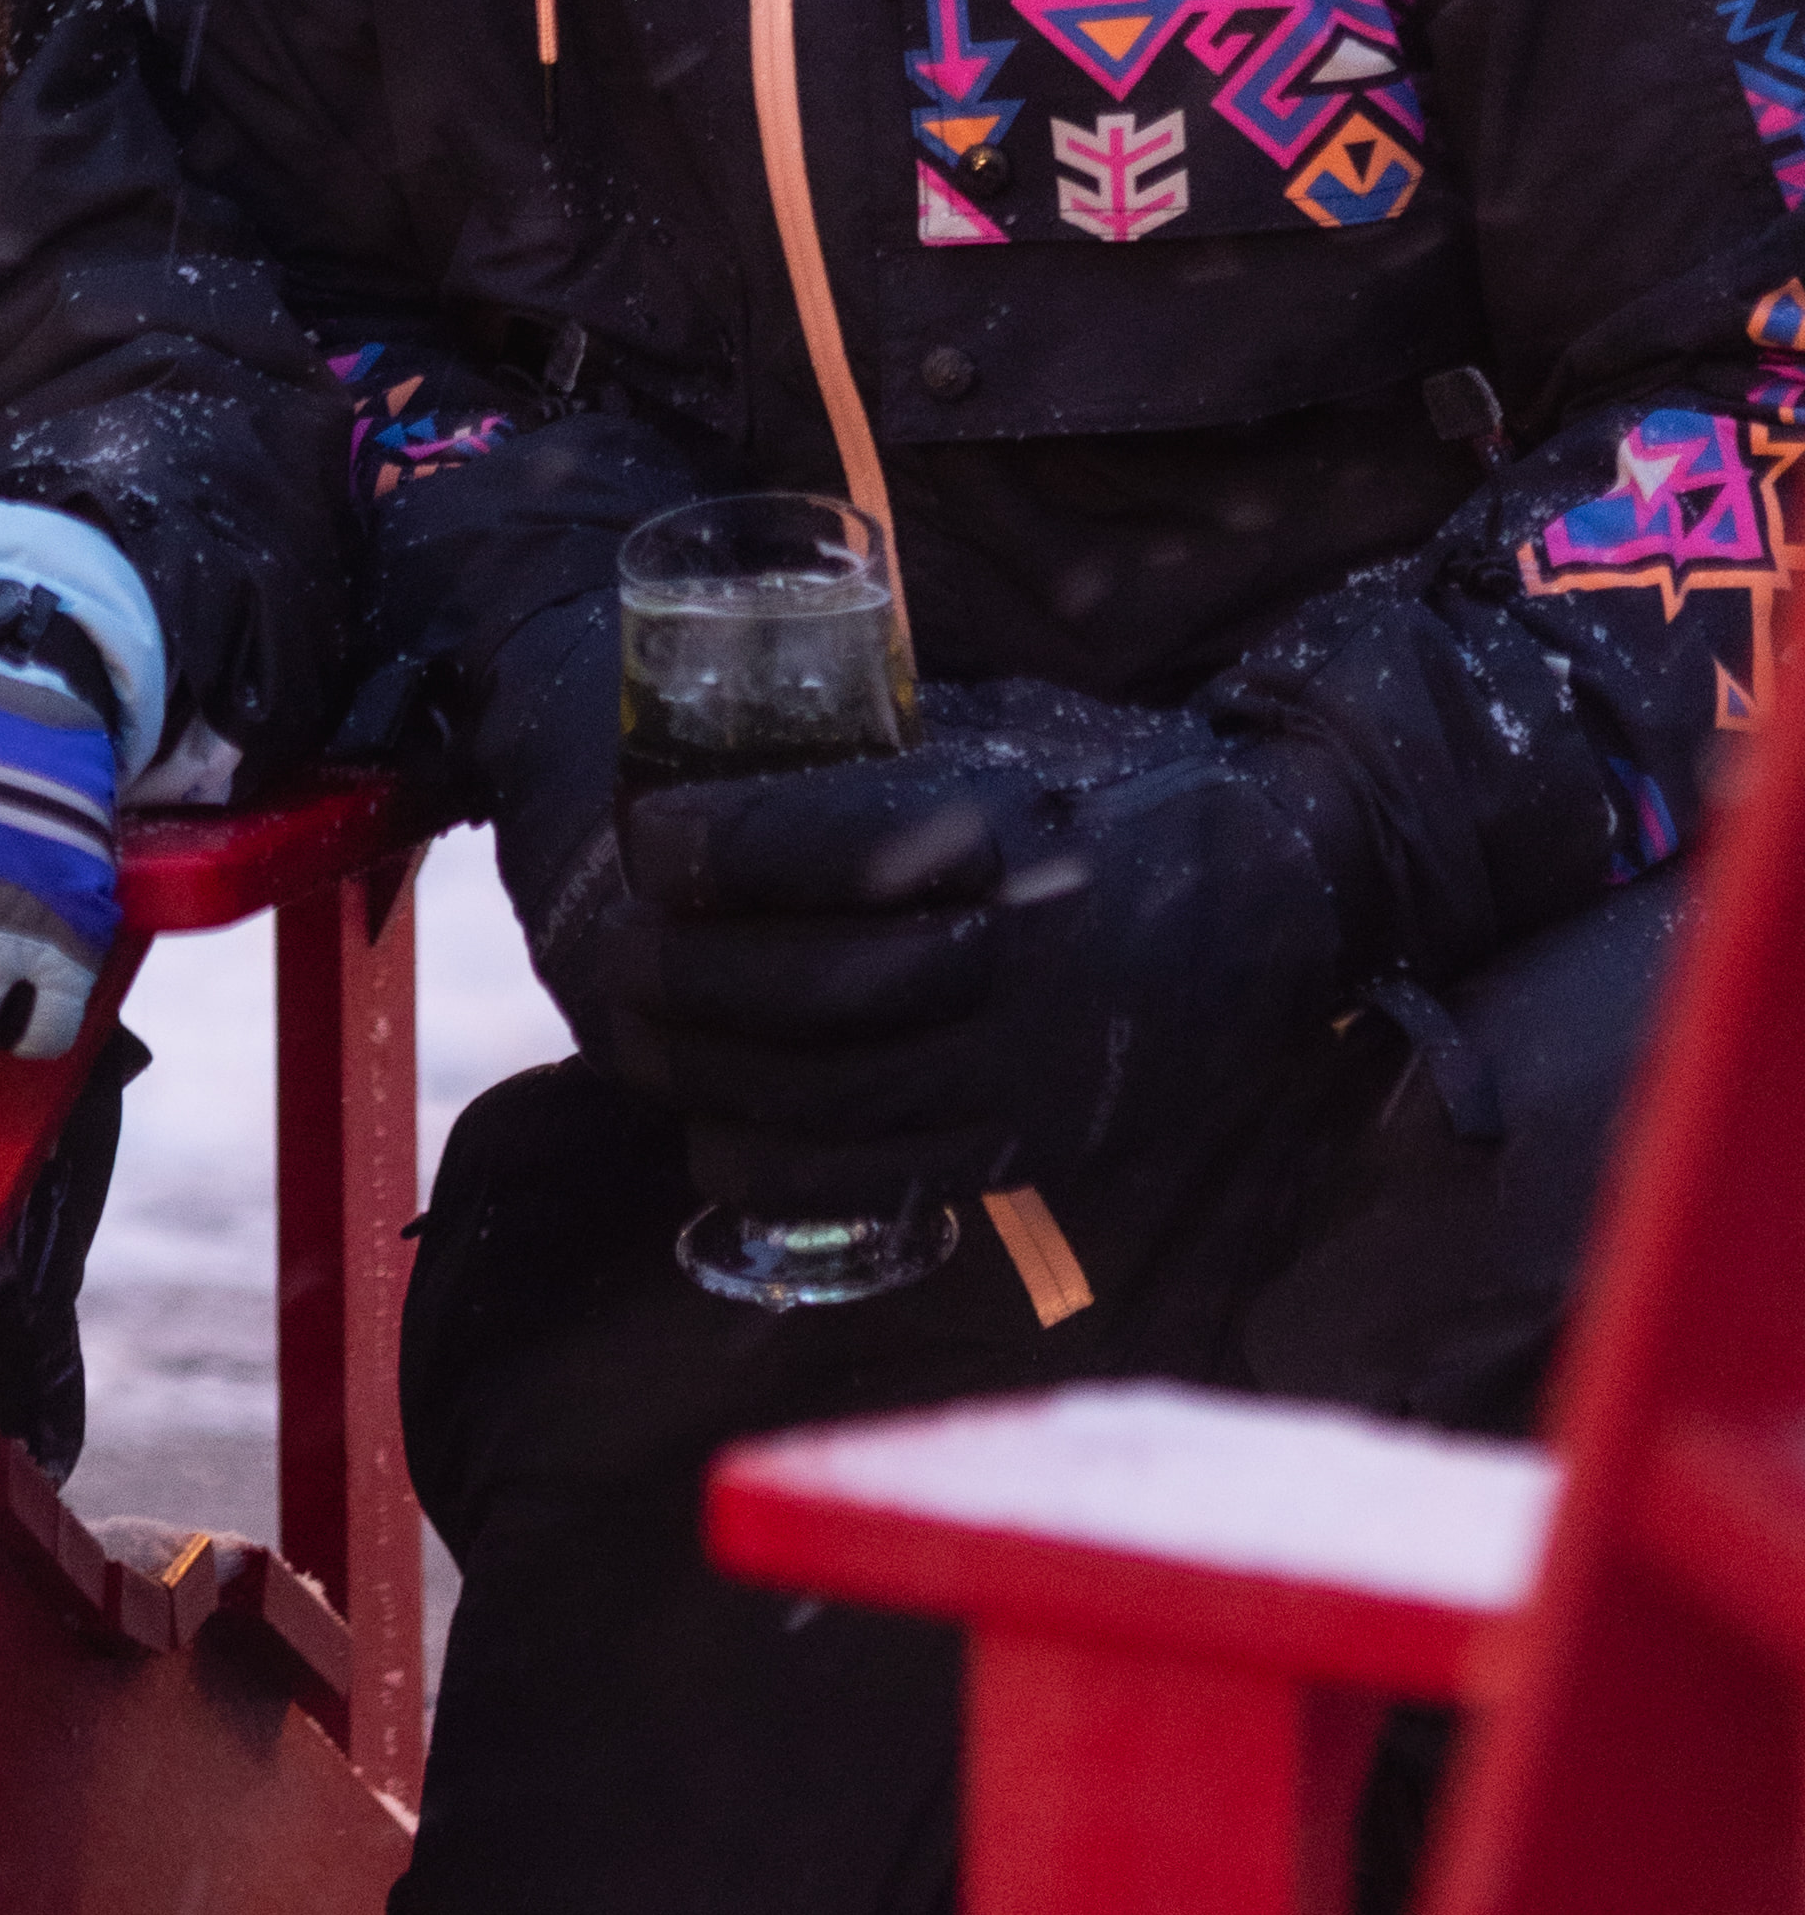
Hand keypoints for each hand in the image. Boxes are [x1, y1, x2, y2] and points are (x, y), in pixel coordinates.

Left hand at [557, 681, 1367, 1197]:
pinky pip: (880, 1179)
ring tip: (649, 1041)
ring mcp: (1032, 1064)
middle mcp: (1018, 955)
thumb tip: (708, 749)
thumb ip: (875, 756)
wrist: (1287, 893)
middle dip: (686, 973)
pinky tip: (716, 1133)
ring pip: (827, 1093)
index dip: (706, 843)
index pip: (816, 845)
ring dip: (711, 1073)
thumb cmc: (1114, 791)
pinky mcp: (1039, 1142)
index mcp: (1004, 832)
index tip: (649, 831)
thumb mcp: (1004, 735)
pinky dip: (774, 1164)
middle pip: (802, 984)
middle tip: (627, 955)